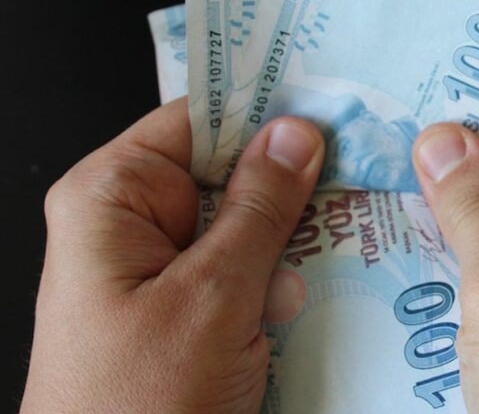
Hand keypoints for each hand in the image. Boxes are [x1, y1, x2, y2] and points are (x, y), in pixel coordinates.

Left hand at [21, 99, 324, 412]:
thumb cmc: (139, 403)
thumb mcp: (212, 296)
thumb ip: (259, 209)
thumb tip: (297, 133)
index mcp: (113, 197)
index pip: (198, 119)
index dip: (267, 111)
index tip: (338, 108)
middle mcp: (133, 222)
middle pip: (229, 172)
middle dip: (288, 192)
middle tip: (352, 194)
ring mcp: (161, 269)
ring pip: (247, 225)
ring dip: (288, 249)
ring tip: (310, 275)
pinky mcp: (186, 309)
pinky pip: (245, 272)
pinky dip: (277, 286)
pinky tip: (292, 310)